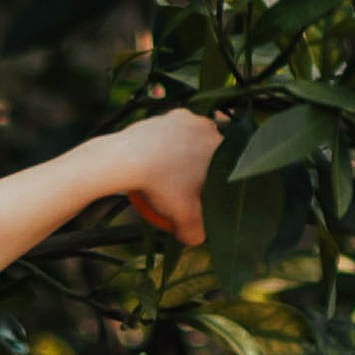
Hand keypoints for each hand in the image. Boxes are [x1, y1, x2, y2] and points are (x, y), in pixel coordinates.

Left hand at [119, 107, 221, 245]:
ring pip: (187, 141)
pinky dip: (162, 147)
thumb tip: (196, 238)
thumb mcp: (184, 215)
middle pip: (207, 153)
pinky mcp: (161, 115)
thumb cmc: (162, 184)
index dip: (215, 184)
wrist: (127, 158)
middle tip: (184, 187)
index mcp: (221, 146)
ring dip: (180, 156)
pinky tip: (151, 163)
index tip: (202, 194)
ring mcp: (183, 117)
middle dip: (199, 169)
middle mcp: (207, 126)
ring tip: (166, 176)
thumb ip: (195, 231)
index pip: (227, 168)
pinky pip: (167, 135)